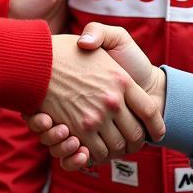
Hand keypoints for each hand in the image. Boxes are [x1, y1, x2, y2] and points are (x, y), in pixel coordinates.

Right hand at [41, 34, 164, 162]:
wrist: (34, 63)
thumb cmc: (70, 48)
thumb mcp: (104, 36)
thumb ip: (112, 41)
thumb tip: (106, 55)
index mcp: (122, 80)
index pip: (150, 112)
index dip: (157, 126)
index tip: (158, 133)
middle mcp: (112, 101)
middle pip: (135, 135)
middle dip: (135, 143)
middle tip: (132, 142)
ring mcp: (94, 118)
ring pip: (116, 147)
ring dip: (117, 151)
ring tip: (115, 146)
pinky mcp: (76, 131)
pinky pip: (95, 154)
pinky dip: (97, 156)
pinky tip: (95, 149)